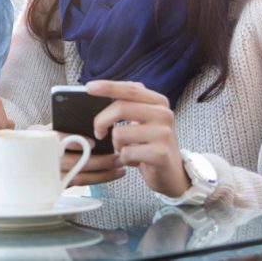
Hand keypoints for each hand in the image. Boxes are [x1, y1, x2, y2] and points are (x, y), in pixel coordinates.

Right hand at [29, 123, 125, 185]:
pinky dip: (97, 179)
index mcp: (40, 137)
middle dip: (98, 161)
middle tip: (117, 156)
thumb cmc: (43, 138)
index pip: (57, 139)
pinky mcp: (57, 185)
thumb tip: (90, 124)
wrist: (28, 160)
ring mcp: (50, 174)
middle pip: (73, 162)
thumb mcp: (47, 128)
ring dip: (103, 174)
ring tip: (120, 168)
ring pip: (79, 177)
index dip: (75, 142)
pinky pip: (81, 184)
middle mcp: (44, 158)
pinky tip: (110, 174)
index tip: (93, 143)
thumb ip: (63, 126)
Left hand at [88, 80, 189, 197]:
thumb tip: (99, 88)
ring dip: (116, 145)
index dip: (108, 87)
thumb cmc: (151, 143)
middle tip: (99, 132)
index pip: (130, 89)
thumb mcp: (144, 119)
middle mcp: (164, 114)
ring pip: (119, 133)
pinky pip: (126, 153)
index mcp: (158, 102)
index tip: (89, 87)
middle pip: (121, 108)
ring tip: (127, 149)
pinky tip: (135, 160)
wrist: (172, 173)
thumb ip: (128, 102)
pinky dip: (124, 158)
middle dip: (101, 121)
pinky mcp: (160, 154)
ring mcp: (164, 134)